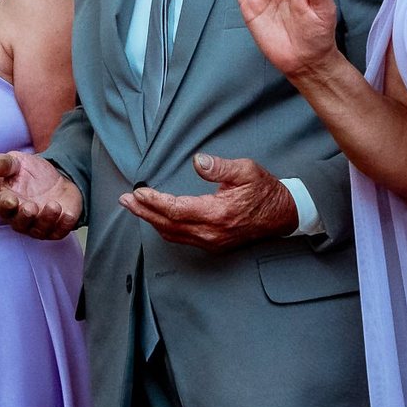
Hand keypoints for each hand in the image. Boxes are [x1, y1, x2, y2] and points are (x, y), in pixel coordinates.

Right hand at [0, 151, 80, 239]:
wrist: (56, 177)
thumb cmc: (30, 172)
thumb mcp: (17, 162)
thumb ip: (4, 163)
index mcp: (7, 201)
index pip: (1, 207)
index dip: (5, 205)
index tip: (11, 200)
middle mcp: (21, 217)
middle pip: (19, 223)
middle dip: (25, 217)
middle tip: (31, 207)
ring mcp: (39, 225)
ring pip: (39, 230)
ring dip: (46, 220)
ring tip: (53, 206)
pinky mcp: (57, 227)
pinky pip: (59, 232)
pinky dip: (64, 226)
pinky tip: (68, 215)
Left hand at [119, 154, 296, 252]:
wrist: (282, 215)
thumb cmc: (264, 190)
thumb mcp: (246, 170)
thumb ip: (219, 167)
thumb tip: (198, 161)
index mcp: (218, 213)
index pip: (176, 210)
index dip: (153, 201)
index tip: (138, 191)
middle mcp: (211, 232)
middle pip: (168, 225)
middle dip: (143, 212)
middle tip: (124, 200)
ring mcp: (212, 242)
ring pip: (172, 234)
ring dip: (151, 221)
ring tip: (134, 207)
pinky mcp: (213, 245)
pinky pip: (182, 238)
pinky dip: (165, 228)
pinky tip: (156, 218)